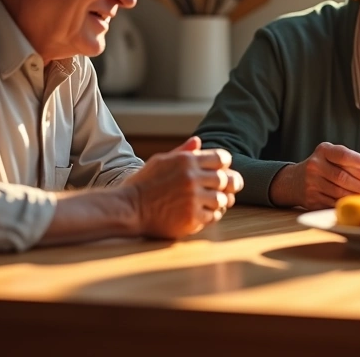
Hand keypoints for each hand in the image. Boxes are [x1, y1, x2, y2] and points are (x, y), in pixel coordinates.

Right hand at [123, 137, 243, 238]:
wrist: (128, 208)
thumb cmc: (144, 184)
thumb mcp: (161, 161)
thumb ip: (182, 152)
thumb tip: (199, 141)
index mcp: (186, 161)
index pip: (222, 158)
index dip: (225, 164)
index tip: (223, 170)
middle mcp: (192, 178)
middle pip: (227, 179)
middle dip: (231, 183)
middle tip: (231, 188)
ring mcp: (192, 199)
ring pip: (222, 200)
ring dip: (221, 201)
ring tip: (215, 202)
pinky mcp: (191, 218)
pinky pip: (213, 216)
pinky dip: (211, 215)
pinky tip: (204, 214)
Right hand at [273, 142, 359, 209]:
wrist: (295, 181)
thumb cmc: (322, 166)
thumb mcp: (330, 155)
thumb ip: (348, 158)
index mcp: (322, 151)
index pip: (342, 155)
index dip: (357, 160)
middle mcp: (314, 166)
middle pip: (342, 176)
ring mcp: (311, 184)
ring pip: (339, 192)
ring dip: (357, 194)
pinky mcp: (311, 200)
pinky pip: (333, 203)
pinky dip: (347, 202)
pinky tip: (355, 201)